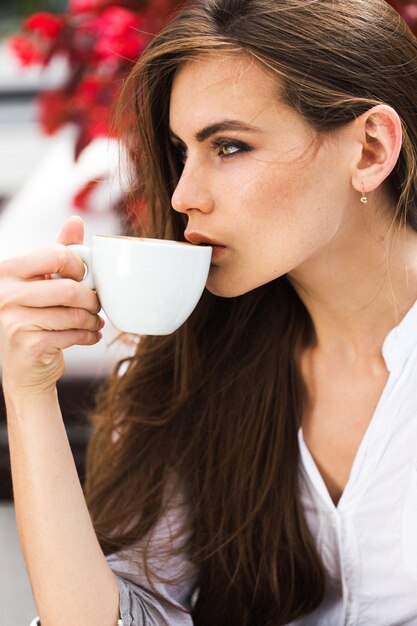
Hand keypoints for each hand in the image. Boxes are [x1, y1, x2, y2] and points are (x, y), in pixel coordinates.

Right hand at [0, 216, 103, 395]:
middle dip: (92, 299)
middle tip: (97, 305)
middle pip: (69, 288)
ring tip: (94, 322)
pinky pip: (72, 334)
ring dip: (92, 320)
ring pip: (73, 313)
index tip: (84, 278)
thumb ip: (58, 253)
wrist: (24, 368)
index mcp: (7, 271)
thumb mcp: (42, 282)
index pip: (55, 255)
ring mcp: (12, 320)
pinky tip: (89, 336)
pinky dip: (88, 336)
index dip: (79, 267)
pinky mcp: (27, 343)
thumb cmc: (35, 319)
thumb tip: (75, 220)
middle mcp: (4, 293)